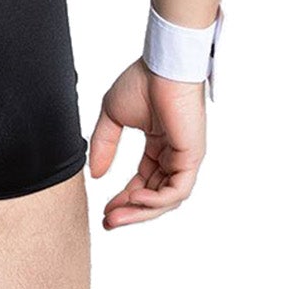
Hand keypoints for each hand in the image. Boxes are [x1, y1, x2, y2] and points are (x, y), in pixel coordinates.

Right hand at [87, 57, 205, 229]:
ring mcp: (184, 158)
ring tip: (118, 216)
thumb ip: (104, 146)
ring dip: (141, 210)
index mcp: (158, 145)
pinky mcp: (192, 157)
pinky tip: (136, 199)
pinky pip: (176, 190)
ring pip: (166, 199)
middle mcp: (173, 155)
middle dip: (131, 211)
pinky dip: (157, 200)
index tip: (105, 210)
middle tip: (110, 222)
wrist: (162, 66)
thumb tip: (96, 175)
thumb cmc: (142, 81)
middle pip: (154, 195)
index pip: (143, 181)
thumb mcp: (113, 116)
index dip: (124, 198)